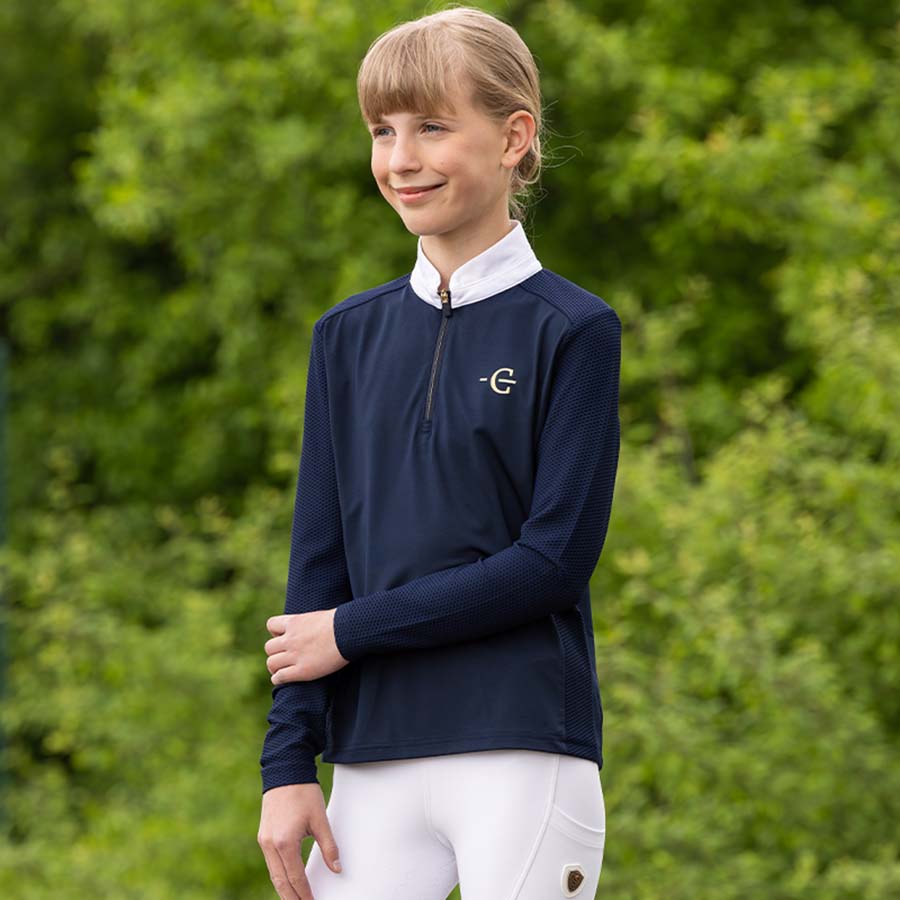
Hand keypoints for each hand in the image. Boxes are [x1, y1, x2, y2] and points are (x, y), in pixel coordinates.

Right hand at [258, 783, 342, 899]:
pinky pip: (271, 863)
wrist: (285, 771)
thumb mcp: (320, 819)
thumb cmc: (304, 793)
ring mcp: (264, 841)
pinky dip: (279, 875)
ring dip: (284, 889)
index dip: (305, 895)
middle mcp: (271, 845)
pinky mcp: (264, 835)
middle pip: (281, 882)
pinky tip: (288, 881)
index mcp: (285, 843)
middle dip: (292, 898)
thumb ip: (329, 846)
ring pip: (274, 874)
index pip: (295, 878)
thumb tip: (337, 869)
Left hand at [265, 609, 349, 684]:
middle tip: (283, 657)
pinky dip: (278, 679)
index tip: (284, 637)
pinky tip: (282, 679)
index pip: (271, 625)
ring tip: (281, 670)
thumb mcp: (319, 617)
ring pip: (271, 663)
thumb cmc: (341, 622)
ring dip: (275, 667)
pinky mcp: (302, 670)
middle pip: (269, 648)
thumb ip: (309, 624)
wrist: (349, 631)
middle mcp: (291, 638)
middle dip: (275, 652)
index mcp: (294, 622)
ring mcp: (295, 655)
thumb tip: (313, 627)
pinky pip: (280, 677)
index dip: (275, 632)